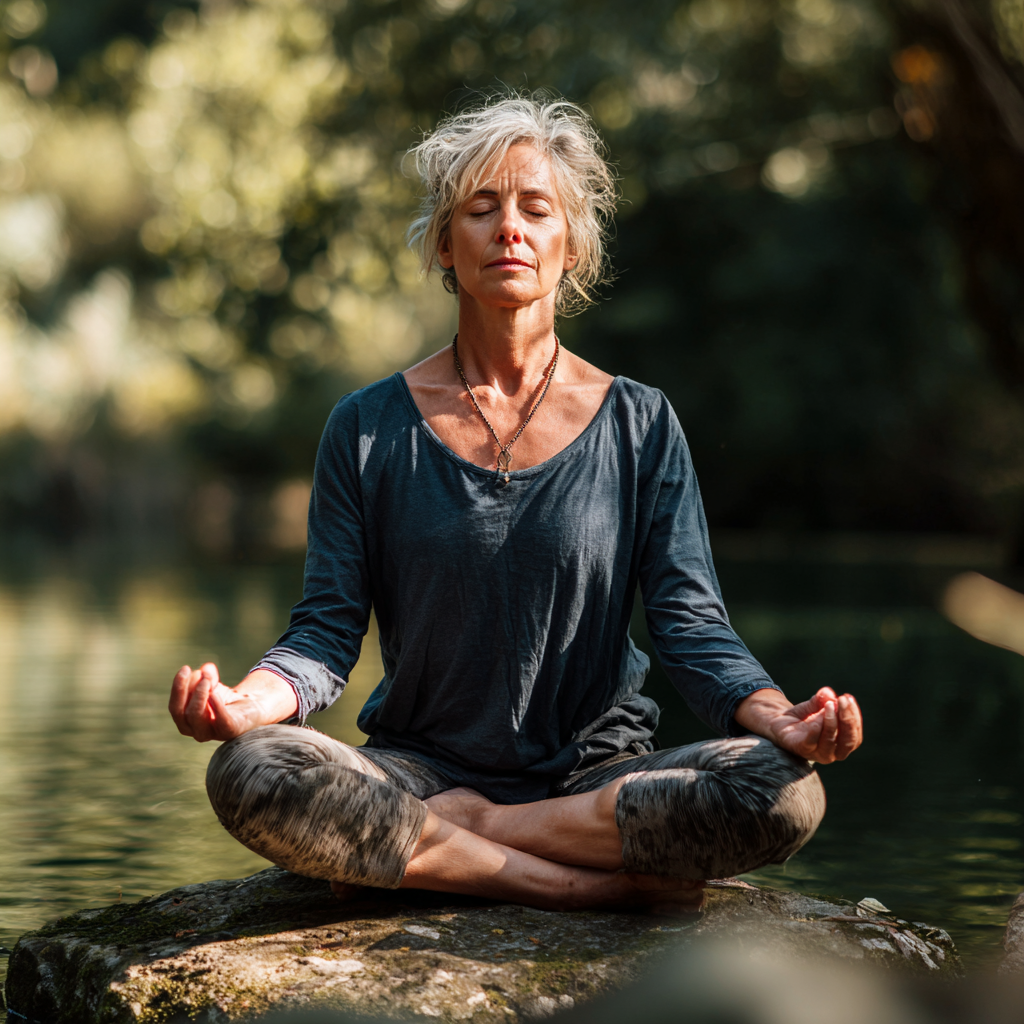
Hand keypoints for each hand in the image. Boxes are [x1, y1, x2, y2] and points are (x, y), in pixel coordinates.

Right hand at [169, 663, 297, 741]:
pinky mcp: (230, 731)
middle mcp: (195, 731)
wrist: (250, 708)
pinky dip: (216, 708)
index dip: (178, 688)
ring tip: (207, 680)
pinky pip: (221, 722)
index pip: (175, 707)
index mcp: (186, 721)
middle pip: (181, 713)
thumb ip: (206, 677)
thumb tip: (206, 668)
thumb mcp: (211, 685)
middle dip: (187, 691)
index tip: (186, 668)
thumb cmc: (224, 698)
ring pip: (197, 718)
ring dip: (199, 696)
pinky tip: (214, 694)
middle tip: (198, 673)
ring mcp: (212, 734)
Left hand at [735, 686, 862, 763]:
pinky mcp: (799, 748)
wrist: (778, 721)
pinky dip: (816, 729)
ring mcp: (815, 753)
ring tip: (829, 704)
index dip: (855, 717)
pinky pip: (810, 742)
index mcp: (840, 743)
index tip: (848, 698)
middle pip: (848, 741)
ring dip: (831, 722)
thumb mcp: (815, 705)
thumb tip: (828, 693)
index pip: (855, 736)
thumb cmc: (803, 716)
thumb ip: (823, 700)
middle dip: (847, 719)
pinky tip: (816, 716)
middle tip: (841, 700)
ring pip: (830, 742)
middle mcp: (831, 752)